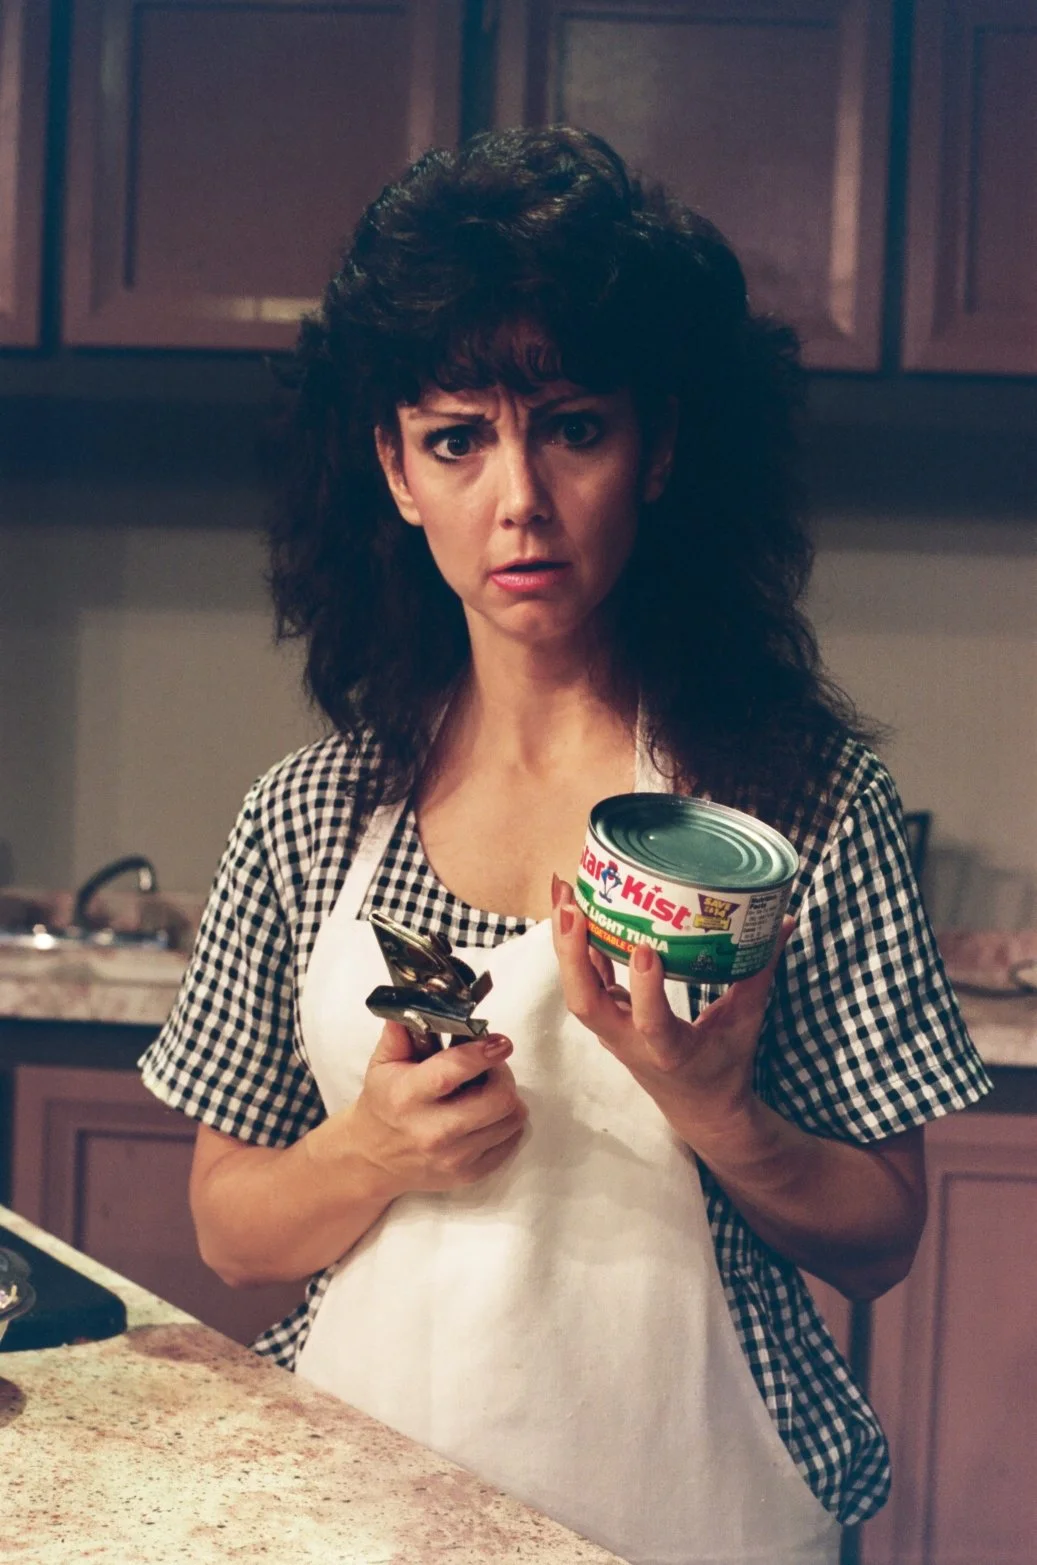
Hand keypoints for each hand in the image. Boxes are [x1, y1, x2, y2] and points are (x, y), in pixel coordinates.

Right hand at [348, 1022, 528, 1196]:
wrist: (372, 1158)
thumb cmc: (384, 1101)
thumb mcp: (383, 1062)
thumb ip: (403, 1029)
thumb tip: (424, 997)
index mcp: (408, 1096)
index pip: (453, 1072)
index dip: (483, 1053)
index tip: (500, 1041)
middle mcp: (432, 1131)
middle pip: (496, 1100)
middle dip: (502, 1075)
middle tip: (492, 1066)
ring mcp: (453, 1158)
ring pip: (510, 1120)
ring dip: (508, 1098)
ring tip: (489, 1089)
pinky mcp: (468, 1175)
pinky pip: (510, 1142)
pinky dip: (507, 1124)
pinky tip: (488, 1114)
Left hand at [551, 875, 792, 1138]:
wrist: (699, 1110)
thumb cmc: (725, 1067)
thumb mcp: (746, 1022)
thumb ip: (761, 972)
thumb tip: (782, 922)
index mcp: (669, 1051)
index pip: (649, 1024)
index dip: (643, 990)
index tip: (645, 950)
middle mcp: (630, 1043)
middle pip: (586, 1004)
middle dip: (572, 955)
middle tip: (572, 906)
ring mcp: (613, 1032)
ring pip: (577, 991)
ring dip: (565, 943)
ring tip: (563, 891)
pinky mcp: (608, 1019)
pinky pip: (584, 981)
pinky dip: (575, 946)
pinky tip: (571, 904)